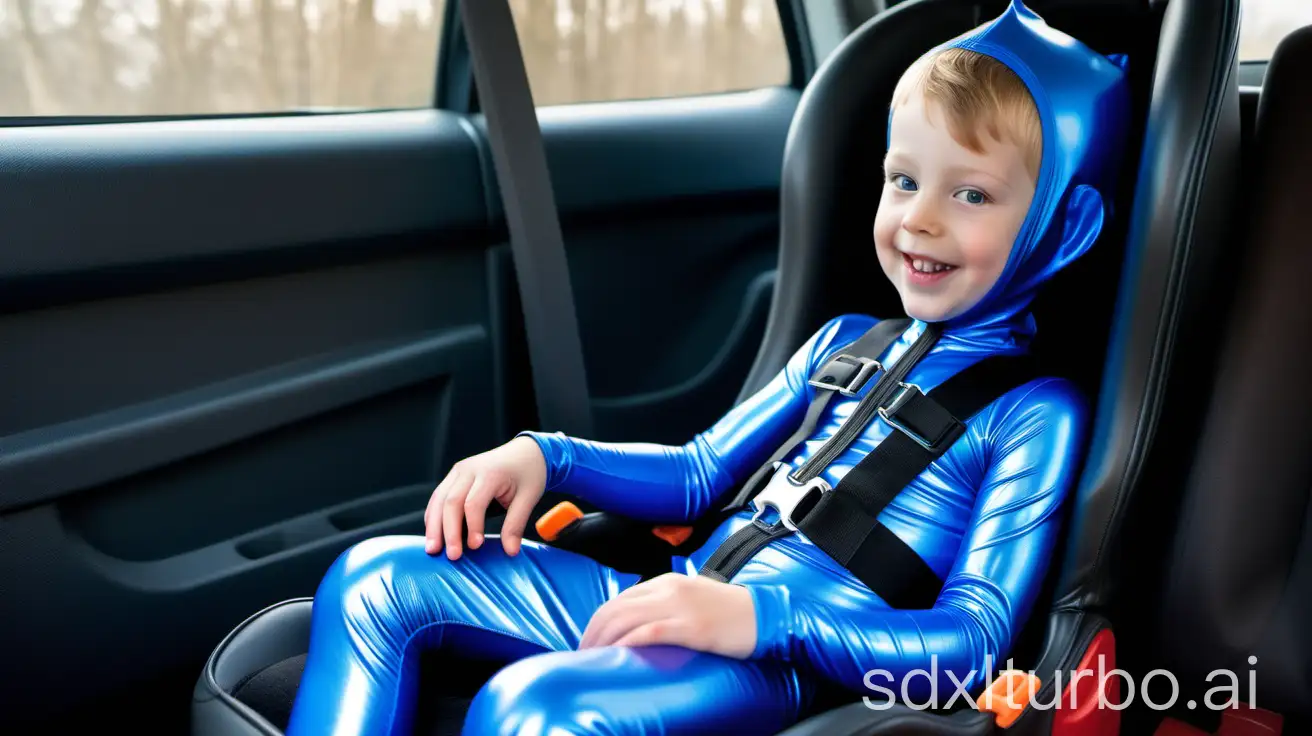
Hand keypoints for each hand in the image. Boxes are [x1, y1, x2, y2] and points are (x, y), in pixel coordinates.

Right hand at [425, 436, 547, 559]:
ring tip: (432, 549)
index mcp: (490, 473)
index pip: (473, 503)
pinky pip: (438, 497)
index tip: (476, 547)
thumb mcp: (529, 497)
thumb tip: (510, 551)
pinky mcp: (454, 476)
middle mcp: (469, 469)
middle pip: (451, 502)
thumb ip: (516, 524)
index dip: (472, 527)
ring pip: (439, 499)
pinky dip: (434, 516)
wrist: (526, 451)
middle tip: (452, 556)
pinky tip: (434, 534)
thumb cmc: (528, 473)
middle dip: (448, 531)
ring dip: (434, 525)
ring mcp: (459, 471)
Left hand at [577, 573, 757, 658]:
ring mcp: (679, 607)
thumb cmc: (731, 612)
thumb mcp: (693, 598)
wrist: (765, 615)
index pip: (619, 599)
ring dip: (603, 640)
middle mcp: (668, 590)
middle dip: (593, 632)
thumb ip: (667, 604)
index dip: (597, 622)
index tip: (589, 642)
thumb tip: (640, 624)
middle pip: (615, 608)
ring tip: (593, 659)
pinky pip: (649, 632)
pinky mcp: (690, 627)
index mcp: (667, 582)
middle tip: (582, 655)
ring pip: (625, 618)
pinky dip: (627, 643)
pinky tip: (617, 655)